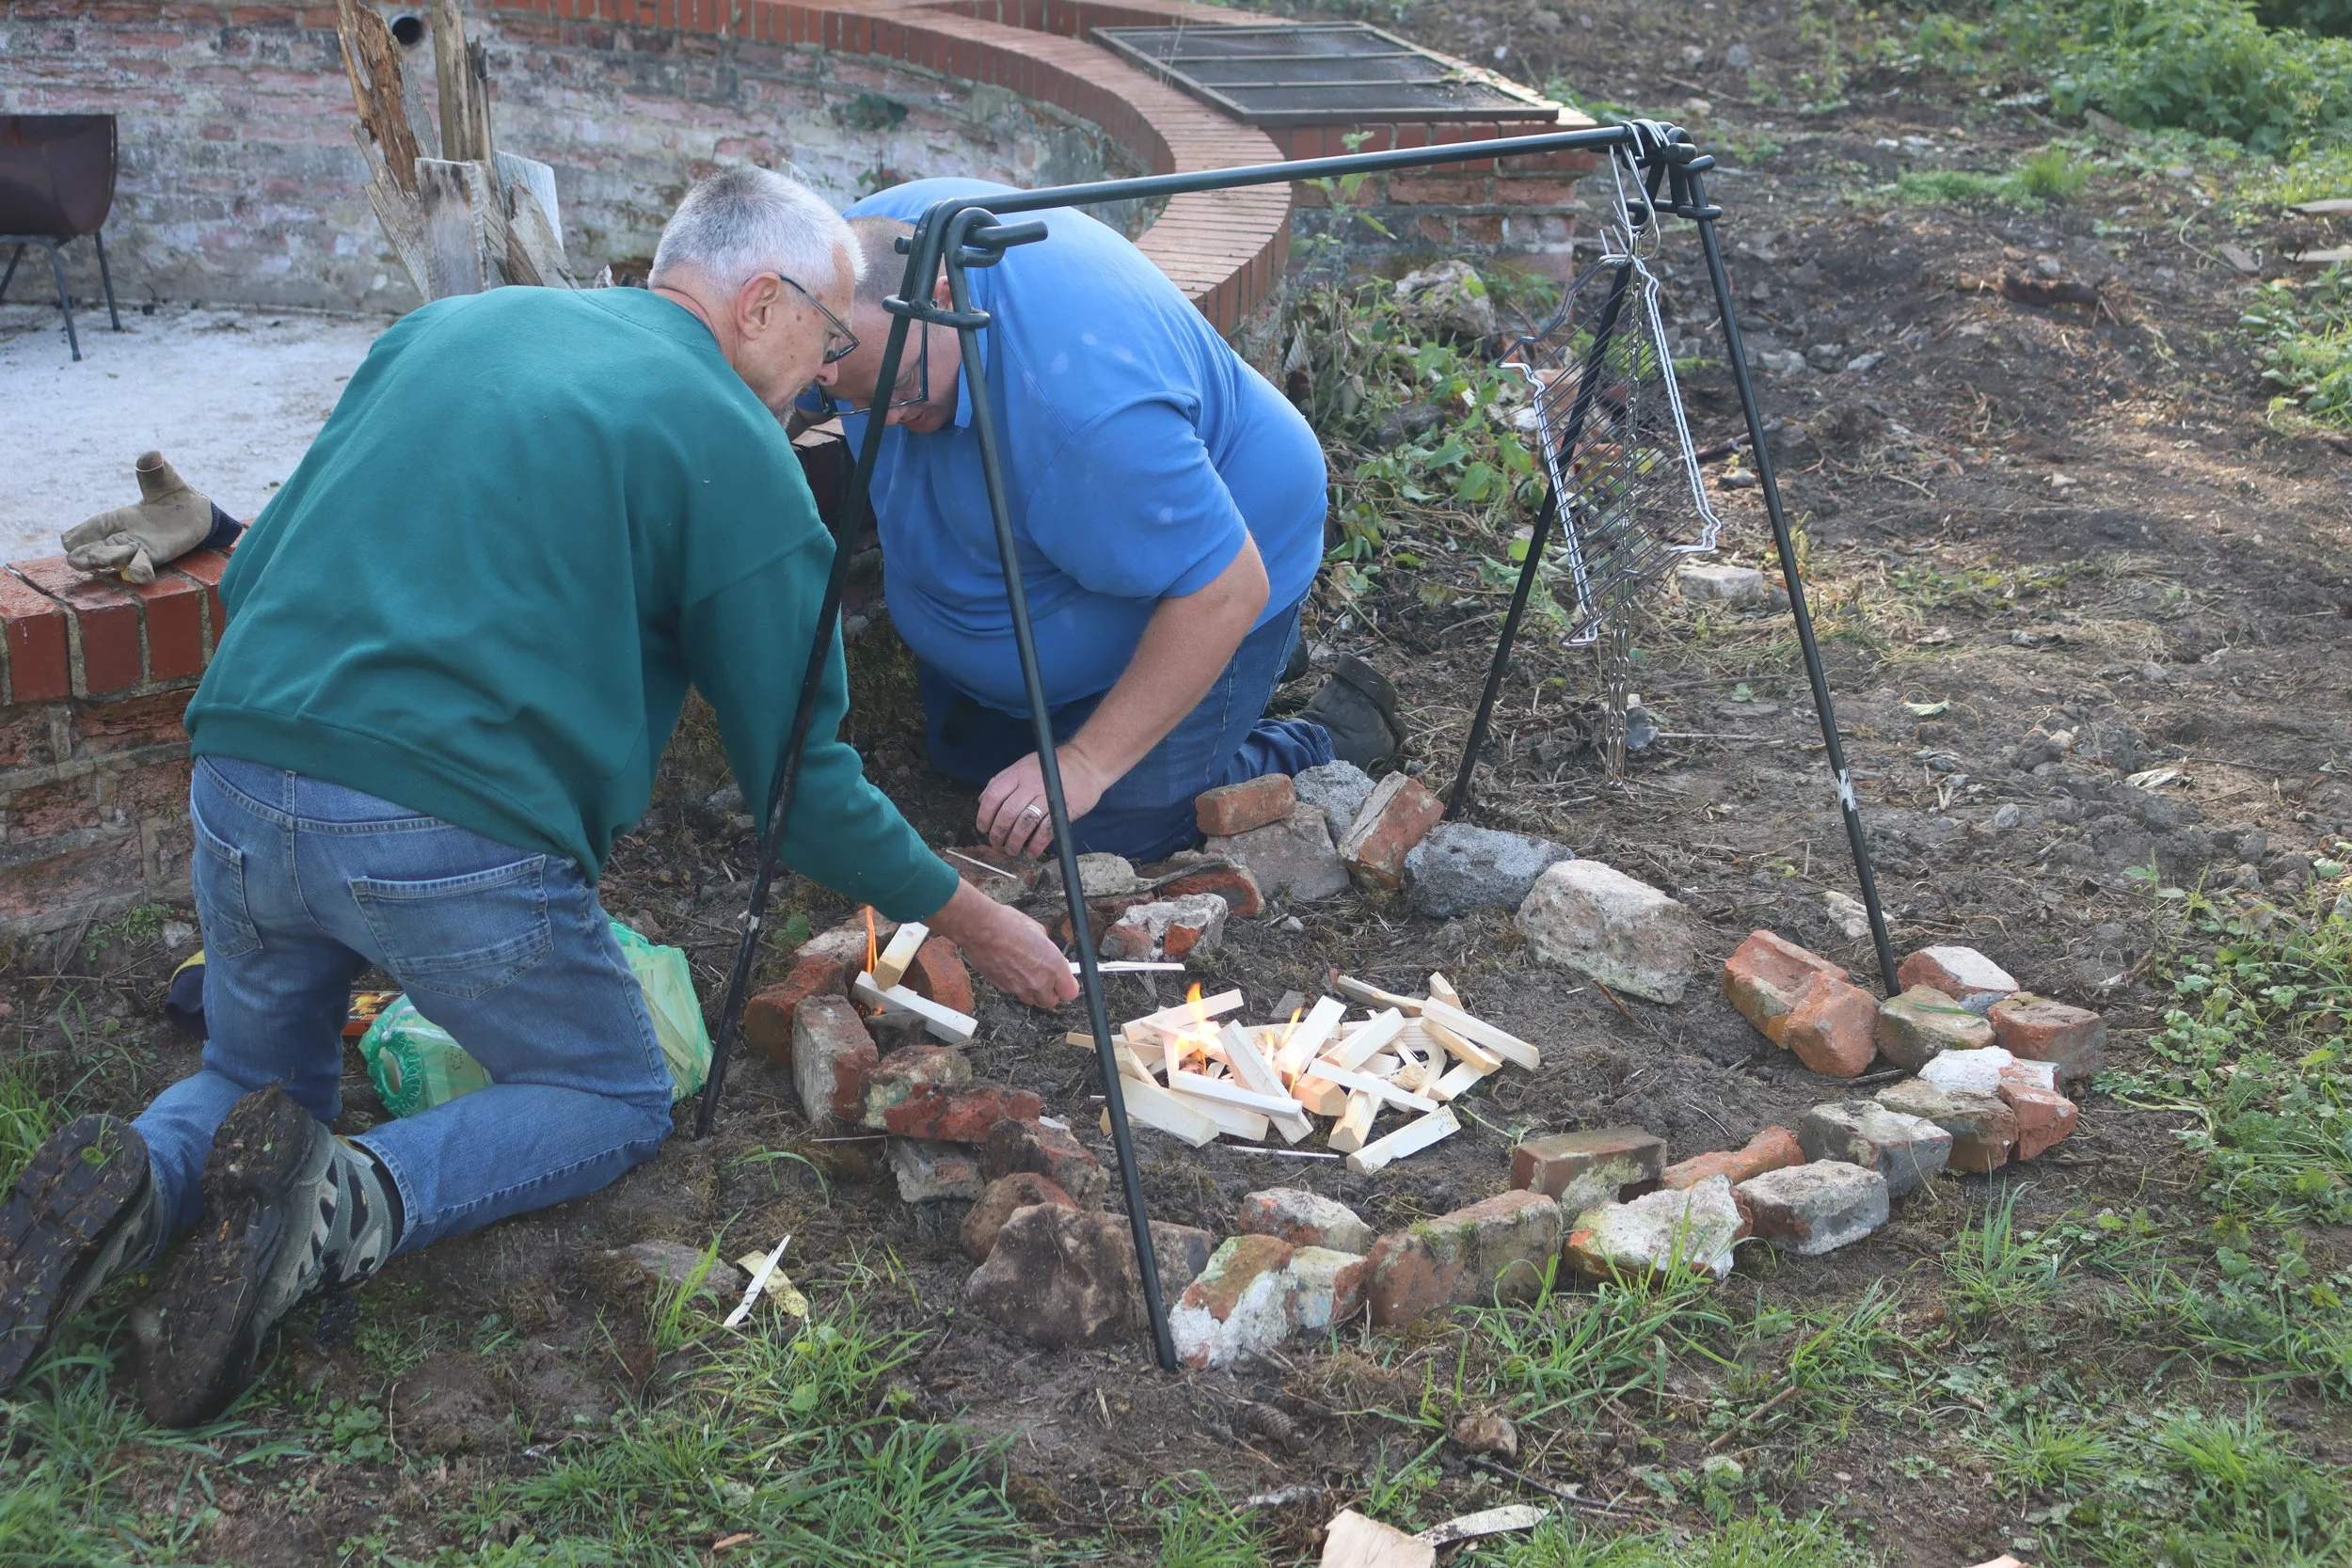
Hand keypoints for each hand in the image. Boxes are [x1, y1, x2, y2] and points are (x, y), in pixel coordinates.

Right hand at [61, 452, 217, 583]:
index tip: (67, 542)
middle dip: (87, 554)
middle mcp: (126, 535)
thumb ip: (155, 471)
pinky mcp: (159, 555)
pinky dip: (140, 570)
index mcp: (119, 517)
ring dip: (109, 560)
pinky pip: (145, 565)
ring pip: (118, 557)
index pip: (93, 526)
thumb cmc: (174, 496)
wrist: (201, 512)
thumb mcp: (164, 480)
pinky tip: (138, 576)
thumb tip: (152, 456)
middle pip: (99, 547)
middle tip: (77, 559)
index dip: (79, 534)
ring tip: (101, 562)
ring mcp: (141, 548)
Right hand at [926, 880, 1077, 1006]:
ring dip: (1033, 992)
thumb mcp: (1038, 931)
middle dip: (1050, 991)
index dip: (1067, 986)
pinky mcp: (1004, 988)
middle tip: (1046, 977)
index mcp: (1053, 965)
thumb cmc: (1009, 924)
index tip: (1064, 980)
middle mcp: (1039, 981)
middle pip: (1051, 1001)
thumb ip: (1049, 950)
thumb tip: (1052, 957)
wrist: (981, 929)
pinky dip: (1016, 986)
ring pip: (1033, 1000)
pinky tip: (1011, 970)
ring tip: (1027, 973)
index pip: (1070, 992)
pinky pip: (1015, 993)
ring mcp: (1020, 988)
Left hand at [977, 746, 1109, 858]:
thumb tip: (983, 800)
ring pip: (1024, 824)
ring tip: (1012, 850)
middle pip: (1007, 814)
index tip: (983, 828)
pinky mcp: (1064, 809)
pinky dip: (1036, 845)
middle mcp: (1030, 784)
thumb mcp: (1023, 765)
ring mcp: (1048, 797)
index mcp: (1017, 774)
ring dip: (1015, 842)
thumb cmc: (1051, 767)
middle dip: (998, 833)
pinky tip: (1032, 852)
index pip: (993, 797)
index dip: (984, 816)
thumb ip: (1002, 781)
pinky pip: (1046, 831)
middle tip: (997, 843)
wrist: (1086, 763)